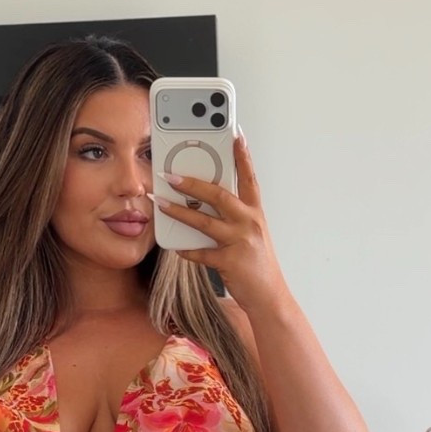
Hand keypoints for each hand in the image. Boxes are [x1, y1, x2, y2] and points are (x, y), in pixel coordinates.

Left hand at [152, 135, 286, 311]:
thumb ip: (233, 218)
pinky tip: (175, 247)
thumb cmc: (258, 265)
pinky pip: (201, 253)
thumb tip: (204, 204)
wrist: (270, 297)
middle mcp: (249, 223)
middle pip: (219, 195)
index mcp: (255, 213)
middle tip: (170, 174)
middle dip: (192, 183)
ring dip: (179, 212)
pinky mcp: (230, 262)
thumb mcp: (251, 235)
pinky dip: (187, 250)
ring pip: (205, 222)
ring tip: (160, 203)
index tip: (235, 135)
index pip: (249, 178)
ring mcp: (240, 242)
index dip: (242, 156)